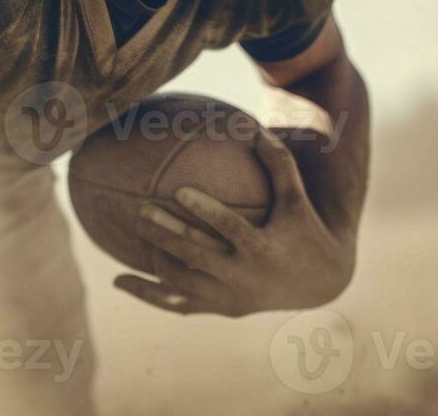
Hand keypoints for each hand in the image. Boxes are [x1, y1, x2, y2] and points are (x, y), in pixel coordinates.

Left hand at [115, 127, 354, 316]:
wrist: (318, 283)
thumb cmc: (304, 229)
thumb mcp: (296, 198)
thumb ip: (279, 164)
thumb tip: (255, 128)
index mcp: (262, 249)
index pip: (229, 228)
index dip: (204, 210)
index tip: (178, 190)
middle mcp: (243, 277)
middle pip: (196, 255)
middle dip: (166, 234)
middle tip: (141, 211)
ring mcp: (228, 297)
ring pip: (181, 283)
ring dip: (155, 258)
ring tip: (137, 228)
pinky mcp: (219, 309)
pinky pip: (176, 304)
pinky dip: (147, 294)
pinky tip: (118, 280)